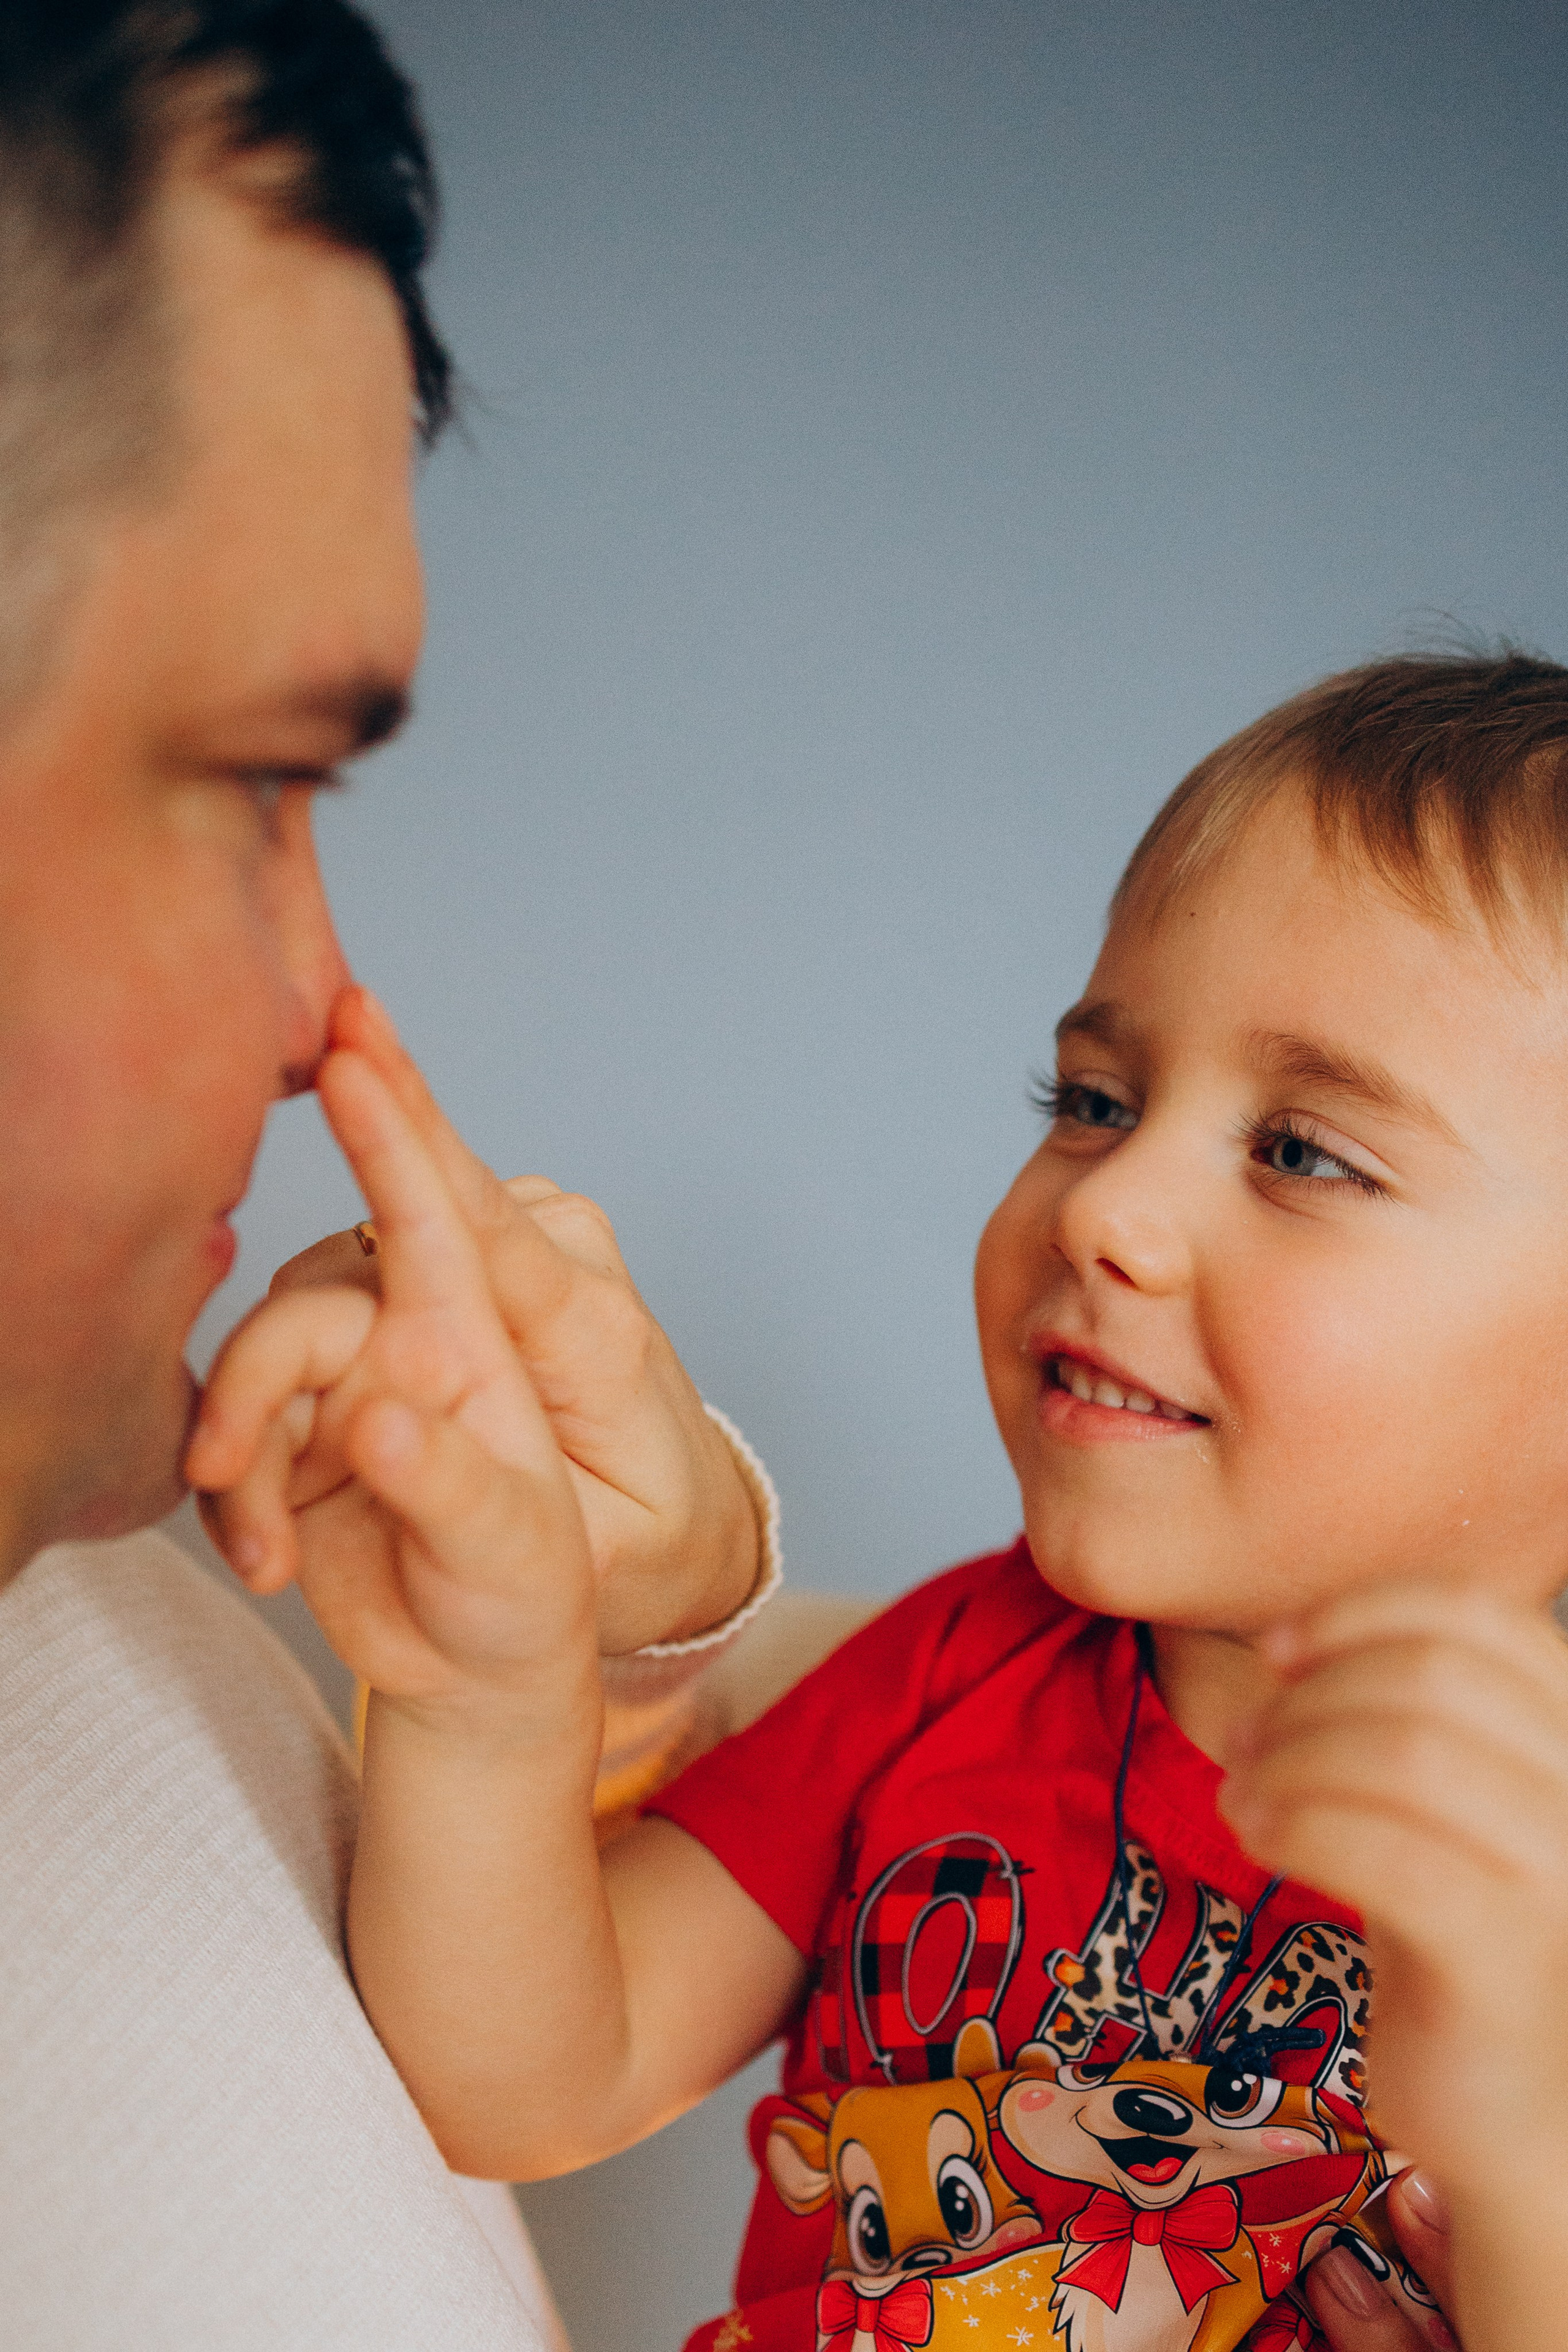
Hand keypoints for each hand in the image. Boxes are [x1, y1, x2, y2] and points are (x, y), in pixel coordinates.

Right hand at [200, 986, 757, 1653]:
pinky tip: (357, 1135)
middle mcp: (570, 1260)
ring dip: (370, 1179)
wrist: (693, 1529)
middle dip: (384, 1102)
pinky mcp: (514, 1241)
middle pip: (446, 1182)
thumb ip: (495, 1495)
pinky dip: (384, 1192)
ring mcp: (545, 1239)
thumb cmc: (638, 1549)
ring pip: (420, 1196)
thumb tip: (382, 1420)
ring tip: (333, 1097)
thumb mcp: (593, 1554)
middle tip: (333, 1011)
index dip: (413, 1136)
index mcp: (591, 1331)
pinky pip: (429, 1206)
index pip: (482, 1225)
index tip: (355, 1053)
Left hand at [1221, 1585, 1567, 2351]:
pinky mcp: (1507, 1958)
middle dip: (1310, 1692)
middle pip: (1428, 1675)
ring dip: (1290, 1755)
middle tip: (1243, 1738)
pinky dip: (1296, 1822)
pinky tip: (1255, 1836)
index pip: (1476, 1617)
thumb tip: (1287, 1640)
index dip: (1360, 1612)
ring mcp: (1558, 1875)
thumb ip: (1401, 1714)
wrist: (1522, 2115)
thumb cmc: (1463, 1937)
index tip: (1278, 1649)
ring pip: (1403, 1751)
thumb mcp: (1443, 1800)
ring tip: (1241, 1794)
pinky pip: (1385, 1852)